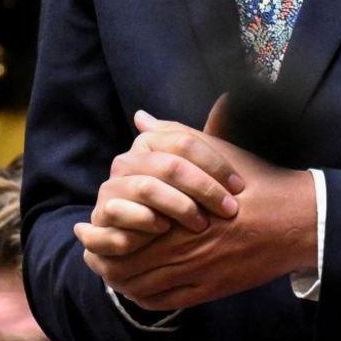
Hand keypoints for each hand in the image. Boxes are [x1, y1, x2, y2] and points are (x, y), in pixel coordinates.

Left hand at [74, 99, 317, 310]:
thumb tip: (142, 119)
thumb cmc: (256, 182)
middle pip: (124, 264)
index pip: (121, 229)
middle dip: (104, 261)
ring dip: (121, 281)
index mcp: (175, 211)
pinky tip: (140, 290)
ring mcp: (196, 272)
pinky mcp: (211, 291)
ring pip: (141, 287)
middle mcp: (181, 246)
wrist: (296, 219)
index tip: (90, 229)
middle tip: (94, 255)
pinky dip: (145, 299)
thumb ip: (173, 135)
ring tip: (112, 274)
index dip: (100, 233)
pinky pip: (165, 303)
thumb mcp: (214, 151)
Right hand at [77, 100, 245, 257]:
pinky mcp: (101, 219)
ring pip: (148, 188)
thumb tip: (229, 97)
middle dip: (204, 188)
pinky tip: (164, 232)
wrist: (134, 242)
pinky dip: (146, 225)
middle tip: (228, 209)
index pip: (184, 142)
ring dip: (180, 207)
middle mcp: (126, 163)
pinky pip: (124, 216)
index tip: (239, 186)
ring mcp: (110, 189)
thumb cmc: (171, 207)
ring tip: (200, 224)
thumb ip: (207, 141)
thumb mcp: (192, 173)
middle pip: (170, 165)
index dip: (215, 163)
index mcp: (147, 145)